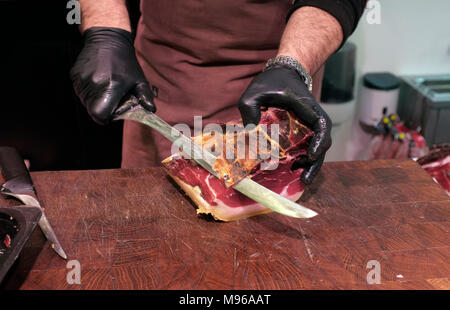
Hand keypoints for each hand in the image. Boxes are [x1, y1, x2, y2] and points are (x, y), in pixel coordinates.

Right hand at [70, 27, 154, 124]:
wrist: (106, 39)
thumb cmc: (125, 61)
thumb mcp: (139, 80)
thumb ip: (145, 97)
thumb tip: (151, 110)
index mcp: (111, 87)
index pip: (99, 114)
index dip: (105, 117)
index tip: (111, 114)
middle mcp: (93, 84)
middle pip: (92, 110)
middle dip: (102, 108)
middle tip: (112, 98)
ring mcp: (81, 80)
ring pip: (85, 101)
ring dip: (95, 100)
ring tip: (106, 87)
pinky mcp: (75, 75)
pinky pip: (80, 91)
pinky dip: (89, 91)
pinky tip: (98, 80)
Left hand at [238, 64, 331, 184]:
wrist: (283, 73)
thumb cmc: (270, 82)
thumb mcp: (254, 92)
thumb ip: (249, 109)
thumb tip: (248, 135)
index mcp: (306, 106)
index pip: (321, 125)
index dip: (319, 142)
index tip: (311, 156)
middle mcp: (312, 117)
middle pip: (323, 142)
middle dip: (316, 163)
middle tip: (305, 180)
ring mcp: (310, 124)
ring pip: (317, 147)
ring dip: (311, 164)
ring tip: (301, 180)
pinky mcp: (304, 130)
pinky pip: (308, 146)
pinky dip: (304, 158)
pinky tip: (293, 169)